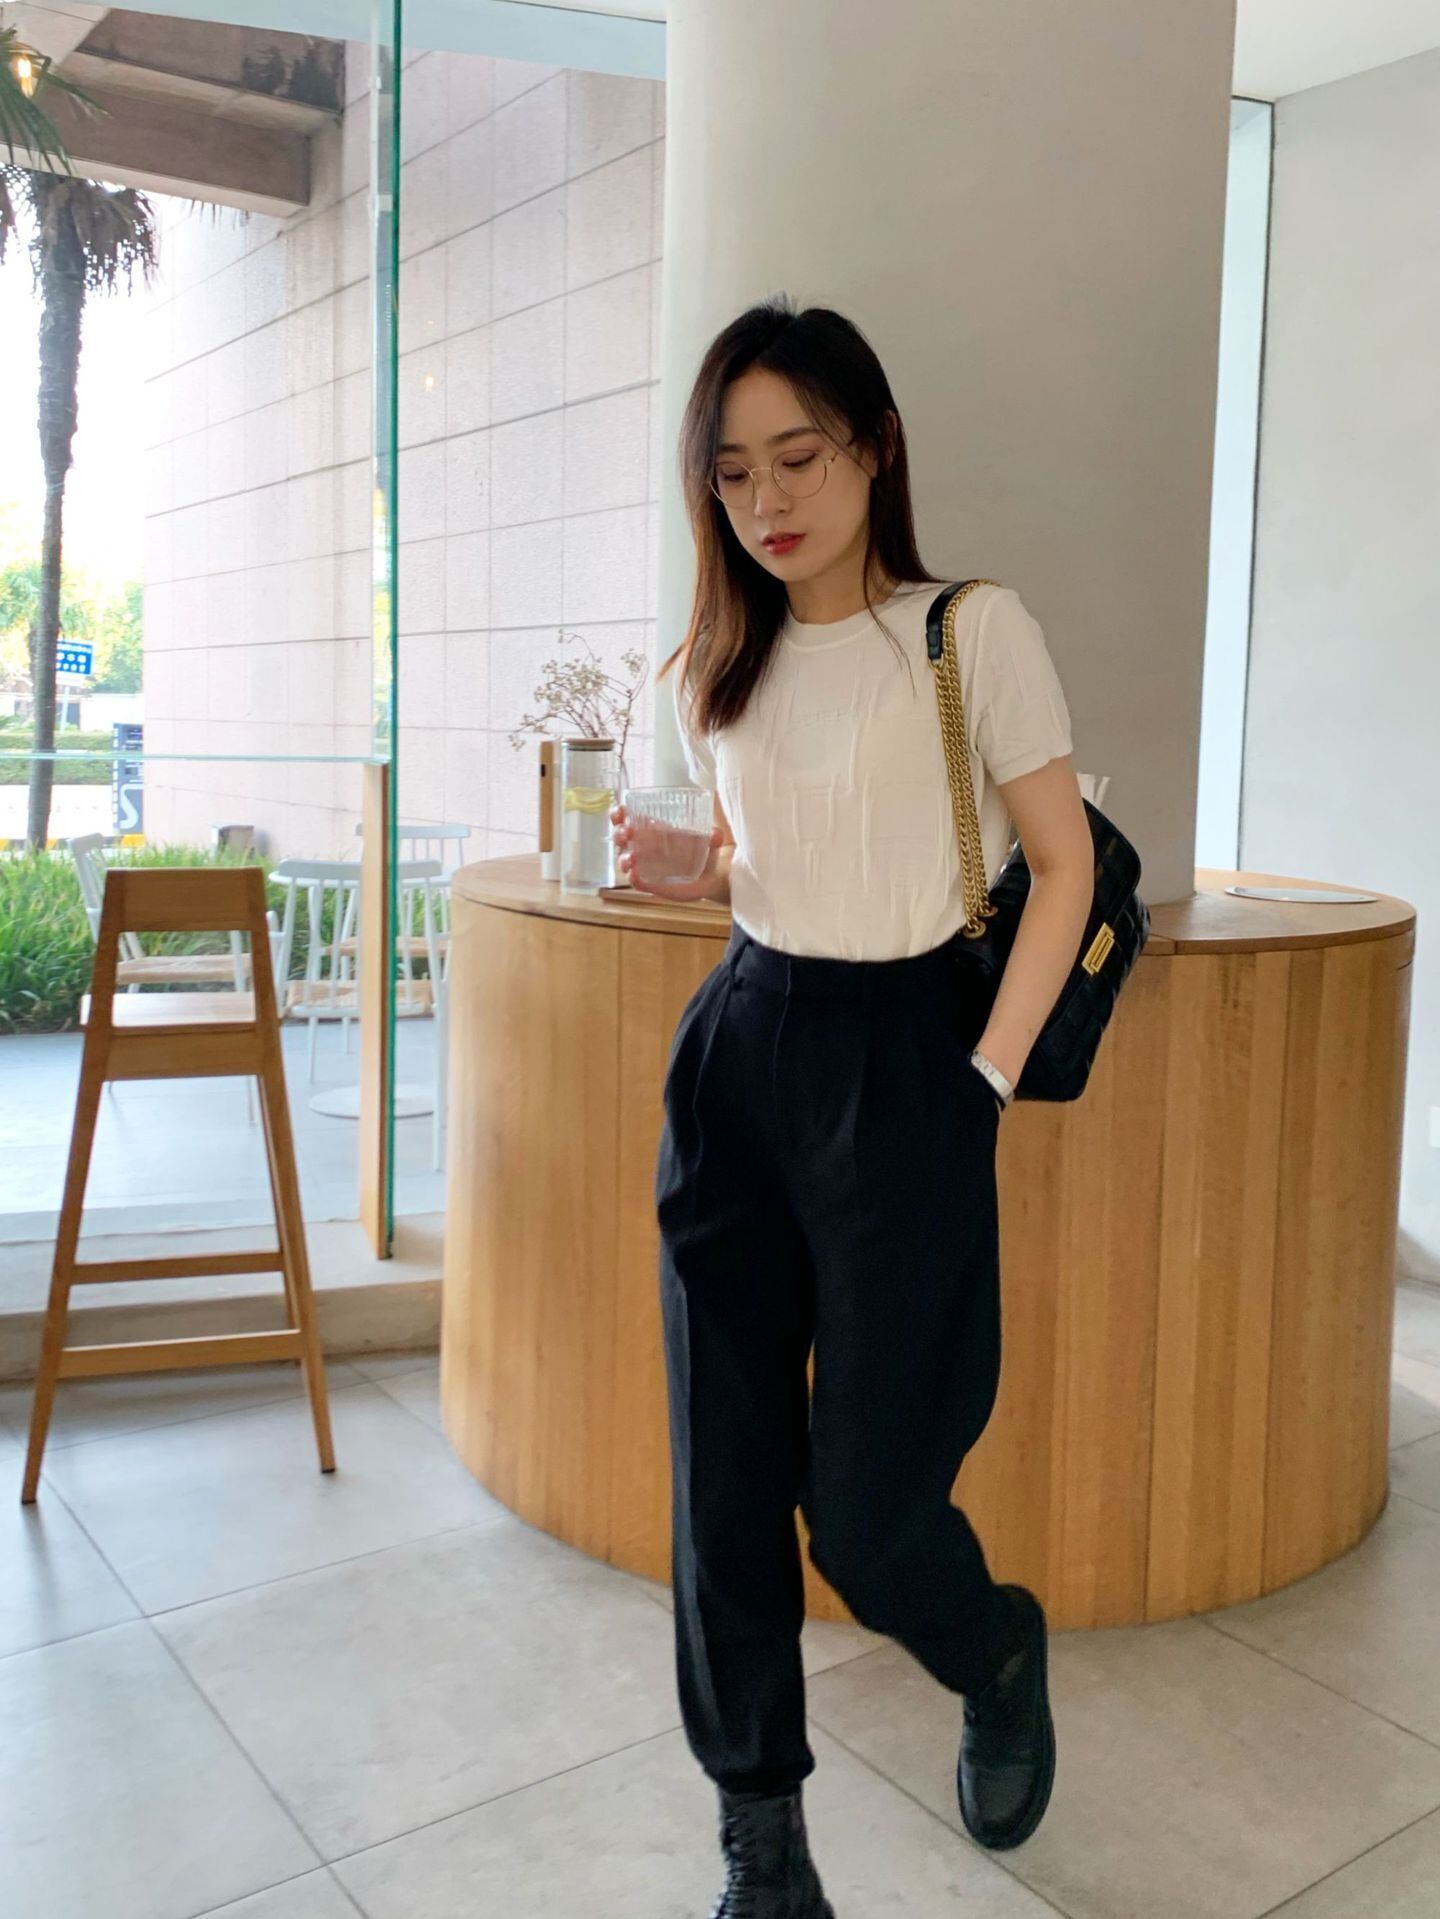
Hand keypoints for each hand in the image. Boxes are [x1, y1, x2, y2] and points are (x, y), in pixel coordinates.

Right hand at [610, 803, 725, 903]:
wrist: (718, 876)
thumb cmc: (709, 850)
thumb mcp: (712, 834)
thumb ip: (714, 827)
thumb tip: (715, 823)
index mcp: (655, 830)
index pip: (629, 819)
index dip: (619, 814)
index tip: (620, 809)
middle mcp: (647, 848)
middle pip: (622, 839)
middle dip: (619, 833)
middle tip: (627, 831)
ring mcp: (649, 867)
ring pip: (626, 861)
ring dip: (624, 857)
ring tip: (632, 856)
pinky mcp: (655, 885)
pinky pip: (639, 883)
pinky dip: (634, 879)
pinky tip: (635, 875)